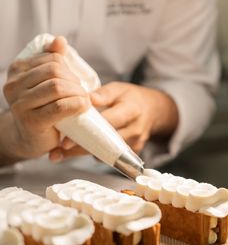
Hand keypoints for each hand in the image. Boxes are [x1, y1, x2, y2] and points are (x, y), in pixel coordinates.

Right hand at [2, 37, 89, 160]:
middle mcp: (13, 85)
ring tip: (83, 100)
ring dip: (78, 93)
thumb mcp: (44, 82)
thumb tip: (60, 40)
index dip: (69, 69)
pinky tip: (83, 107)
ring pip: (57, 87)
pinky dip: (77, 105)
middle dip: (74, 82)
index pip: (52, 59)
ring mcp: (20, 104)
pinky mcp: (31, 121)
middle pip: (55, 72)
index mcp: (16, 70)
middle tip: (81, 93)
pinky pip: (60, 107)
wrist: (30, 139)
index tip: (74, 82)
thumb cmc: (41, 108)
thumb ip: (51, 60)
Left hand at [50, 81, 177, 160]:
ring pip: (105, 153)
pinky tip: (76, 152)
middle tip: (57, 153)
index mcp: (131, 110)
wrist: (154, 110)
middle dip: (79, 150)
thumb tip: (84, 98)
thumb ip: (103, 94)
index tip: (66, 140)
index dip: (87, 132)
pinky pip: (110, 156)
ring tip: (60, 154)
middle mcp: (134, 130)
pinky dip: (93, 153)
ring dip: (82, 153)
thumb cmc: (132, 98)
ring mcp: (134, 144)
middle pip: (104, 144)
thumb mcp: (119, 89)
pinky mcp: (132, 153)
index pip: (107, 123)